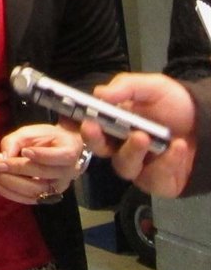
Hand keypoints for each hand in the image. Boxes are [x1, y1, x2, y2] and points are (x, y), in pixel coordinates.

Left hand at [0, 123, 84, 204]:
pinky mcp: (47, 196)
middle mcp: (67, 174)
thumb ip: (16, 141)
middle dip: (17, 170)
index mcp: (69, 153)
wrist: (58, 150)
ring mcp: (58, 188)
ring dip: (11, 184)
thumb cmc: (45, 138)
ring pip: (35, 191)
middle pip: (42, 176)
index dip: (40, 155)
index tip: (24, 150)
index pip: (57, 157)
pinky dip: (10, 193)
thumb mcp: (31, 132)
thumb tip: (3, 157)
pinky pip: (28, 199)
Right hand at [81, 73, 196, 198]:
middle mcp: (119, 146)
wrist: (209, 123)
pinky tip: (177, 147)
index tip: (72, 118)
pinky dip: (166, 163)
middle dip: (94, 139)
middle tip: (94, 127)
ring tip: (144, 137)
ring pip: (124, 166)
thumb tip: (99, 93)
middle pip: (98, 149)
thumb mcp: (152, 87)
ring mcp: (138, 166)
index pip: (87, 126)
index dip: (73, 125)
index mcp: (112, 122)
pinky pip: (154, 179)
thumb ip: (126, 86)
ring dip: (132, 151)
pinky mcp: (158, 182)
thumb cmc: (175, 104)